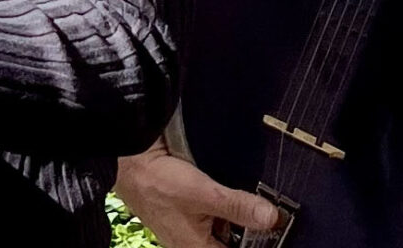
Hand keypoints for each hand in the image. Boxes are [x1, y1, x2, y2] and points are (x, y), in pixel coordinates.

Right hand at [115, 140, 279, 247]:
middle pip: (230, 242)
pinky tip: (234, 193)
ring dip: (237, 216)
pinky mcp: (187, 211)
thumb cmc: (157, 183)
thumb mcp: (203, 194)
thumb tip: (272, 218)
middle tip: (270, 214)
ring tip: (255, 203)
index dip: (256, 244)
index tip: (274, 233)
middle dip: (248, 231)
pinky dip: (224, 206)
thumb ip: (238, 206)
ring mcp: (189, 228)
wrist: (128, 162)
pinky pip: (213, 216)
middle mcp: (192, 244)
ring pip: (223, 228)